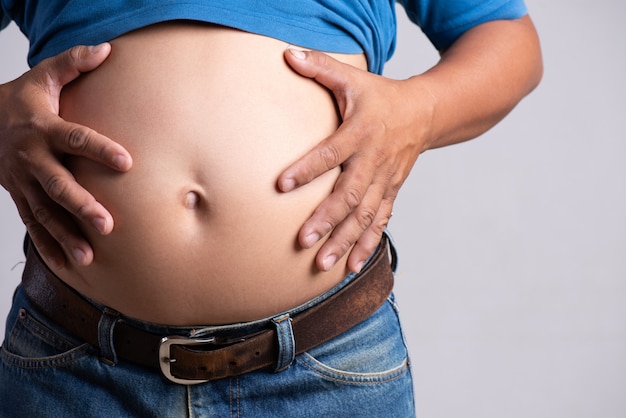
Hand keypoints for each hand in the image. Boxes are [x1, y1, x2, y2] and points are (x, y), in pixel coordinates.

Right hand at [0, 44, 131, 268]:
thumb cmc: (21, 99)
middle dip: (81, 205)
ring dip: (65, 235)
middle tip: (107, 223)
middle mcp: (30, 158)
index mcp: (41, 128)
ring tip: (89, 257)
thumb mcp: (43, 77)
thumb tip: (107, 49)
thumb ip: (73, 63)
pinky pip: (31, 224)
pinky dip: (46, 245)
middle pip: (56, 184)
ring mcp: (21, 181)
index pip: (74, 138)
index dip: (99, 148)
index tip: (127, 161)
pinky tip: (67, 264)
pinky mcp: (18, 196)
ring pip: (43, 212)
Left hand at [279, 48, 428, 272]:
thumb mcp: (355, 78)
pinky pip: (380, 221)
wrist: (426, 113)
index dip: (308, 168)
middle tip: (304, 240)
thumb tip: (287, 53)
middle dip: (328, 218)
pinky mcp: (391, 192)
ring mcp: (385, 180)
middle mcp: (374, 160)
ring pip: (366, 215)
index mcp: (361, 132)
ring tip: (324, 263)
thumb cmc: (382, 97)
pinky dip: (367, 244)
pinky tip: (351, 265)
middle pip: (351, 193)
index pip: (331, 152)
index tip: (281, 185)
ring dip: (346, 240)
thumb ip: (321, 67)